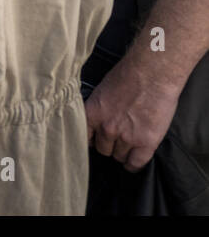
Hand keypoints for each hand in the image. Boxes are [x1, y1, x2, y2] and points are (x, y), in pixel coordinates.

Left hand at [86, 53, 181, 170]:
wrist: (153, 72)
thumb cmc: (129, 75)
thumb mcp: (102, 91)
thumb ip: (98, 108)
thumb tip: (97, 120)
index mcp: (92, 113)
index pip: (84, 137)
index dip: (91, 140)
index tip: (95, 141)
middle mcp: (106, 127)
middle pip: (103, 149)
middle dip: (109, 145)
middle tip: (117, 139)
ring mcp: (127, 136)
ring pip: (119, 156)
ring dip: (123, 152)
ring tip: (129, 145)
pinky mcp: (146, 142)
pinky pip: (136, 163)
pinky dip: (134, 164)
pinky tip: (134, 161)